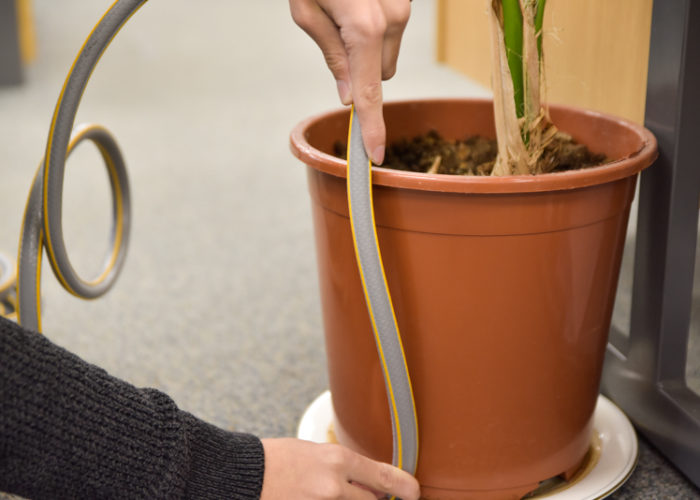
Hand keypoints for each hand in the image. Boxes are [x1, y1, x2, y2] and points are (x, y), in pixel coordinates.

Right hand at [260, 438, 419, 498]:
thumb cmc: (275, 459)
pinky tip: (313, 497)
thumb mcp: (314, 452)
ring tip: (325, 491)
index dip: (404, 487)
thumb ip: (342, 467)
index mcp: (336, 460)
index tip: (414, 492)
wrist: (241, 474)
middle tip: (367, 494)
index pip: (383, 476)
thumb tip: (365, 482)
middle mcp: (333, 486)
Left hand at [290, 0, 410, 163]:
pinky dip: (375, 29)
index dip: (371, 128)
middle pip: (382, 74)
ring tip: (343, 11)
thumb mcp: (307, 11)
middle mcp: (391, 19)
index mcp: (365, 27)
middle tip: (334, 35)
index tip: (375, 154)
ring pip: (388, 55)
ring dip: (368, 48)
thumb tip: (348, 96)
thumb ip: (331, 55)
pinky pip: (391, 32)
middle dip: (361, 70)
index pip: (369, 92)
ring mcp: (403, 7)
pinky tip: (357, 4)